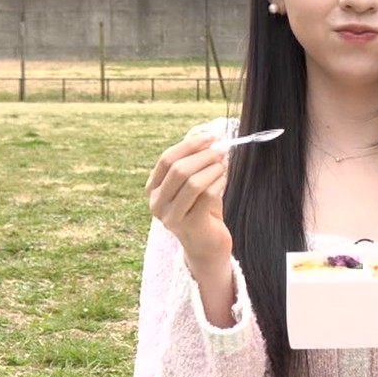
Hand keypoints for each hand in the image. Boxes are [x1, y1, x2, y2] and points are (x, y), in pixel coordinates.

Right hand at [145, 131, 231, 276]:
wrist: (207, 245)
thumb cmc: (201, 209)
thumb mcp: (194, 182)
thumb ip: (194, 158)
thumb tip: (203, 131)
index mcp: (153, 189)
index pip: (166, 159)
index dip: (189, 145)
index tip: (211, 136)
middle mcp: (157, 203)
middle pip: (178, 170)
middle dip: (203, 155)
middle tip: (222, 150)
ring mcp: (171, 217)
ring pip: (192, 183)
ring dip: (212, 169)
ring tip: (224, 164)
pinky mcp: (190, 225)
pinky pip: (206, 196)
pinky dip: (218, 183)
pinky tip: (224, 180)